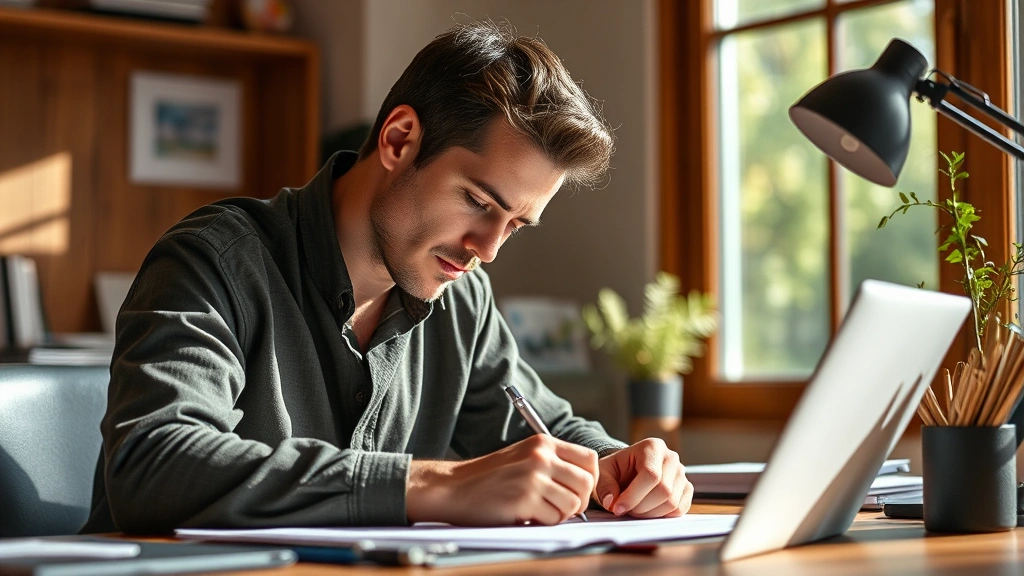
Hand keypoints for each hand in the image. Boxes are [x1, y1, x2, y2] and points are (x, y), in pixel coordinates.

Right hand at [406, 435, 597, 525]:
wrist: (454, 487)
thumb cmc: (489, 476)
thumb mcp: (523, 456)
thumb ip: (552, 462)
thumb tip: (586, 482)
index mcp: (543, 443)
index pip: (589, 459)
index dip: (589, 479)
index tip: (577, 490)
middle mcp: (541, 456)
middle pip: (586, 483)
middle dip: (580, 501)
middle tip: (562, 507)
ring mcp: (533, 477)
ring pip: (573, 503)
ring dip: (561, 514)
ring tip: (541, 511)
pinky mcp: (525, 499)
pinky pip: (554, 518)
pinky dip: (544, 522)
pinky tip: (527, 514)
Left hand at [593, 438, 692, 518]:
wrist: (627, 472)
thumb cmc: (616, 470)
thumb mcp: (603, 473)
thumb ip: (604, 485)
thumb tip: (611, 502)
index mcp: (652, 447)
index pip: (651, 474)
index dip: (633, 496)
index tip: (617, 508)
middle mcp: (671, 457)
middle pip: (663, 490)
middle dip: (640, 507)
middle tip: (625, 510)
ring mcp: (681, 473)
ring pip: (672, 502)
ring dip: (650, 513)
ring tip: (634, 509)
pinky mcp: (686, 489)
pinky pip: (680, 509)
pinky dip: (662, 515)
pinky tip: (647, 511)